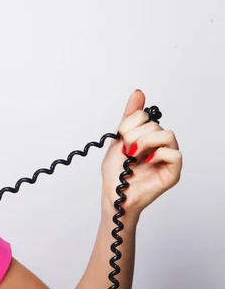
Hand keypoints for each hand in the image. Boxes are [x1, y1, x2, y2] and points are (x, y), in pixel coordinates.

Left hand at [101, 90, 182, 215]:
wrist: (114, 195)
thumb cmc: (116, 172)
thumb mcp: (117, 140)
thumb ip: (128, 117)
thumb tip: (139, 93)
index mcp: (147, 135)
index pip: (144, 115)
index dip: (129, 125)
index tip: (121, 140)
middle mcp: (160, 144)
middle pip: (155, 124)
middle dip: (134, 136)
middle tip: (127, 151)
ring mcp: (168, 158)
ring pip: (168, 134)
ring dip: (146, 143)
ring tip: (135, 156)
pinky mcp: (173, 172)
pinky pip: (175, 154)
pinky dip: (158, 155)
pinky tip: (146, 163)